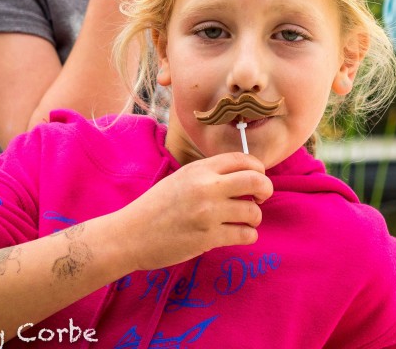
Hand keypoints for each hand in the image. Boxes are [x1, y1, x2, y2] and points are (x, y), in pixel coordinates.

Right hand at [117, 152, 273, 271]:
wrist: (130, 235)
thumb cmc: (156, 206)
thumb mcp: (182, 178)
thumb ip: (211, 174)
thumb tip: (245, 175)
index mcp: (200, 169)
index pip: (243, 159)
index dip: (258, 168)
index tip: (257, 178)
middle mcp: (207, 187)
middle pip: (256, 180)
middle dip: (265, 189)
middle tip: (260, 198)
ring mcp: (209, 213)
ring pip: (253, 211)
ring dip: (254, 218)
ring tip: (244, 221)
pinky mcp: (208, 237)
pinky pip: (245, 235)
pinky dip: (248, 235)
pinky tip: (239, 234)